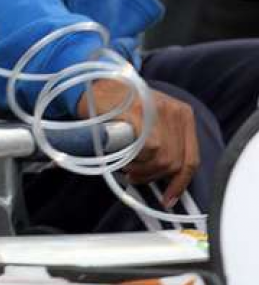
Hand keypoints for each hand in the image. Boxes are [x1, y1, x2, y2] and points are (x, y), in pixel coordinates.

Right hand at [77, 80, 198, 208]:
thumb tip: (168, 177)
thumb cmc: (119, 107)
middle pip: (174, 162)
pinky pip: (146, 148)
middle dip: (153, 176)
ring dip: (141, 169)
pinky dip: (133, 159)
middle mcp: (174, 110)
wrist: (93, 86)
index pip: (191, 158)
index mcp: (183, 114)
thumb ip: (164, 141)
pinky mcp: (139, 112)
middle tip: (135, 176)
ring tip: (127, 165)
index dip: (179, 182)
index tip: (168, 198)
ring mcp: (157, 110)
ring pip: (161, 158)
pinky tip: (123, 157)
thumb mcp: (151, 120)